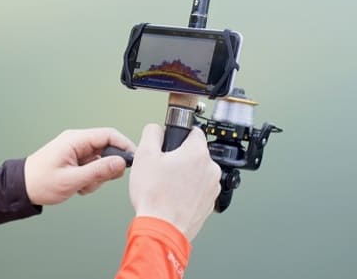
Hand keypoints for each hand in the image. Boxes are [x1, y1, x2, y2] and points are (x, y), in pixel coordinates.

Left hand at [24, 128, 136, 205]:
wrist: (22, 188)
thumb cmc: (40, 181)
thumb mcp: (72, 179)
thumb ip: (98, 171)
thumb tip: (120, 163)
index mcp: (76, 140)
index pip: (109, 135)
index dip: (124, 145)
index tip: (133, 159)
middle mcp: (77, 142)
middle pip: (107, 148)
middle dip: (108, 167)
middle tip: (101, 180)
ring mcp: (76, 151)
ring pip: (101, 160)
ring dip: (97, 176)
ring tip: (82, 185)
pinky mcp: (76, 160)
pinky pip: (93, 167)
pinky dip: (90, 178)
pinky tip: (78, 186)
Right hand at [129, 124, 220, 240]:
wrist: (162, 228)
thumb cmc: (155, 196)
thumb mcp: (144, 154)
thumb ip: (152, 133)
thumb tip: (156, 128)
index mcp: (198, 152)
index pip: (194, 131)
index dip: (178, 136)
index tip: (170, 144)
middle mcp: (211, 169)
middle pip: (195, 153)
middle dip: (180, 157)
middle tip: (163, 168)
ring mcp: (212, 188)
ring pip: (198, 172)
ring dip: (185, 174)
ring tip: (166, 185)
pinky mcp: (209, 203)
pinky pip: (198, 189)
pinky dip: (188, 190)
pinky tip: (173, 196)